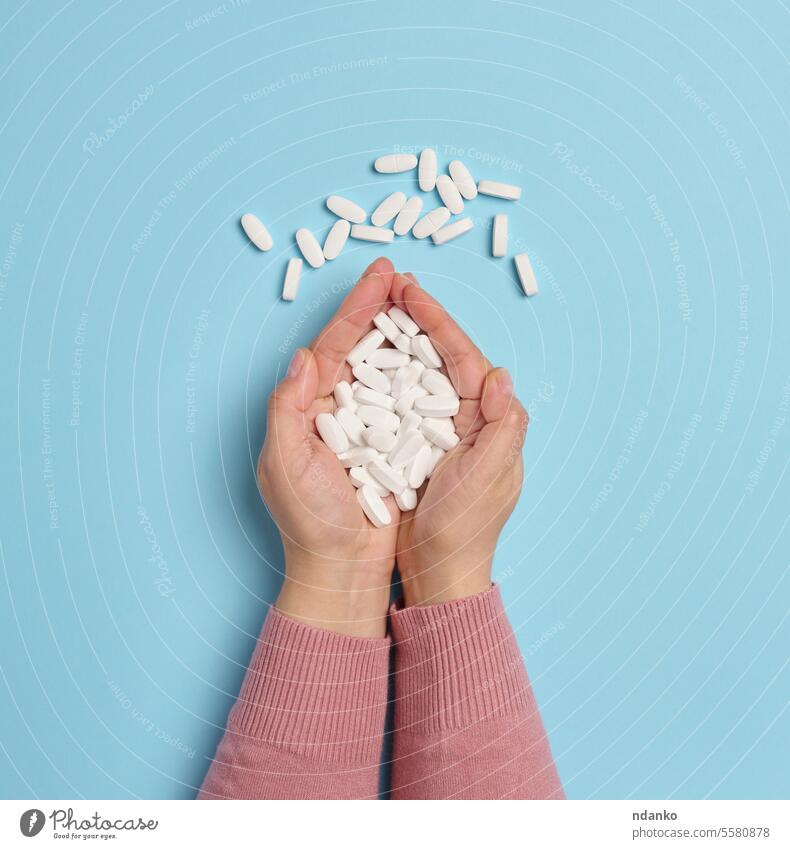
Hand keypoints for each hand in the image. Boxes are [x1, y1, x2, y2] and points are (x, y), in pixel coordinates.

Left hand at [257, 258, 400, 636]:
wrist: (343, 569)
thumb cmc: (309, 522)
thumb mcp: (284, 464)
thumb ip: (287, 409)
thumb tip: (301, 357)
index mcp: (310, 406)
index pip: (335, 345)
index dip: (356, 308)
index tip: (379, 276)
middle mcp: (338, 408)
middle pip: (362, 347)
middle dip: (380, 308)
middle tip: (400, 274)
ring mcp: (367, 424)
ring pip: (388, 368)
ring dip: (403, 334)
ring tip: (419, 301)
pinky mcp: (393, 443)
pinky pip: (409, 401)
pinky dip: (421, 374)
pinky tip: (436, 353)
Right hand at [389, 273, 528, 606]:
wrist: (439, 569)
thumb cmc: (466, 528)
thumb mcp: (489, 479)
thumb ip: (503, 428)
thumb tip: (504, 374)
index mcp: (490, 418)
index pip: (464, 356)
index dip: (438, 320)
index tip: (410, 290)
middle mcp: (470, 417)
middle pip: (442, 355)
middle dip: (419, 318)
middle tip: (392, 284)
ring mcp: (445, 429)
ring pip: (422, 371)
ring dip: (403, 339)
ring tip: (379, 308)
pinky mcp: (420, 443)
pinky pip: (405, 398)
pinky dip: (390, 374)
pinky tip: (370, 357)